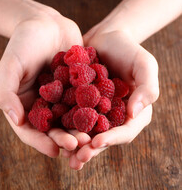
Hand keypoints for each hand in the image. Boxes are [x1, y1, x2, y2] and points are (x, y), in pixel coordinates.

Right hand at [0, 8, 86, 156]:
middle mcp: (46, 103)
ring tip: (94, 136)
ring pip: (73, 117)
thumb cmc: (23, 42)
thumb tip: (15, 118)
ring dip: (83, 128)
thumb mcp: (10, 65)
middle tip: (81, 144)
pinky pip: (87, 99)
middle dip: (67, 138)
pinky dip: (94, 108)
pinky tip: (105, 115)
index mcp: (26, 103)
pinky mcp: (79, 85)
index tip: (55, 151)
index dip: (42, 142)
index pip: (31, 130)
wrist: (45, 22)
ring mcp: (63, 95)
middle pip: (55, 127)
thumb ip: (6, 91)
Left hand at [63, 28, 158, 168]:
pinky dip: (62, 125)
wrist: (105, 38)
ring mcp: (94, 110)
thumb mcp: (145, 65)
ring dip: (73, 144)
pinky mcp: (77, 102)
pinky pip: (69, 115)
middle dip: (89, 149)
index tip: (96, 143)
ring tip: (62, 153)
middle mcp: (112, 115)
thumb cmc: (128, 50)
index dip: (112, 139)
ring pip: (84, 131)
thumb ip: (147, 88)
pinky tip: (50, 133)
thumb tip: (135, 114)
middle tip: (76, 159)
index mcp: (131, 112)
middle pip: (102, 137)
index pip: (124, 131)